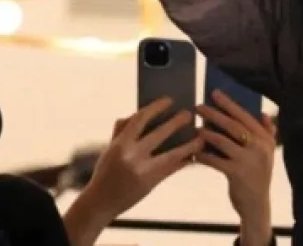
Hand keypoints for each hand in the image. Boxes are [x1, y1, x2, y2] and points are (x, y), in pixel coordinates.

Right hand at [82, 97, 202, 219]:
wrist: (101, 203)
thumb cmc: (105, 172)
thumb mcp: (109, 150)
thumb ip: (122, 131)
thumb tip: (139, 112)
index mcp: (120, 145)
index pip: (140, 119)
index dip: (156, 108)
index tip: (169, 100)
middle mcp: (132, 156)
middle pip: (160, 134)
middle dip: (177, 123)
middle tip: (189, 114)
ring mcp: (144, 171)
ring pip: (173, 154)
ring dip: (190, 145)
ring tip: (201, 137)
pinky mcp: (152, 183)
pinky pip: (174, 169)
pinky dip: (185, 160)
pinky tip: (194, 154)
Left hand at [195, 91, 275, 231]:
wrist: (257, 204)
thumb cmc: (258, 176)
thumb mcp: (267, 154)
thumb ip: (267, 133)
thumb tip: (263, 113)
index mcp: (266, 139)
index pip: (246, 116)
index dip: (230, 104)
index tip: (215, 93)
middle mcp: (259, 147)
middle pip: (234, 126)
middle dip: (214, 114)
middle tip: (198, 106)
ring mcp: (248, 160)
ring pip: (223, 141)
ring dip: (207, 133)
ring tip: (195, 128)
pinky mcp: (236, 174)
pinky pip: (215, 160)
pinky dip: (203, 155)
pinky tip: (194, 152)